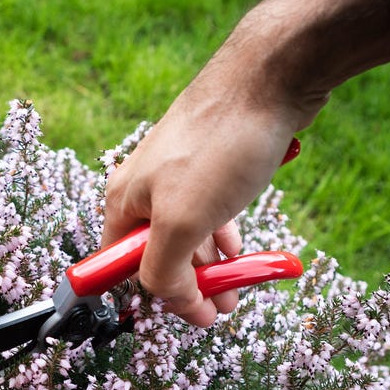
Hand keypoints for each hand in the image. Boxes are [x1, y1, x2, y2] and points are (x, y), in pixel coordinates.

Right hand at [101, 0, 389, 326]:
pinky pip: (211, 212)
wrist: (271, 74)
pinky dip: (224, 237)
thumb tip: (165, 298)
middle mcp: (144, 188)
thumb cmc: (221, 144)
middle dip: (189, 285)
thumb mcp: (183, 222)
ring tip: (237, 290)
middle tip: (220, 308)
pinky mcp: (211, 163)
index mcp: (123, 201)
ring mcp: (178, 174)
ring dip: (210, 267)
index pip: (118, 267)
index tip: (188, 315)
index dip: (150, 297)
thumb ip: (163, 269)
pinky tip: (240, 251)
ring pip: (188, 234)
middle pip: (156, 253)